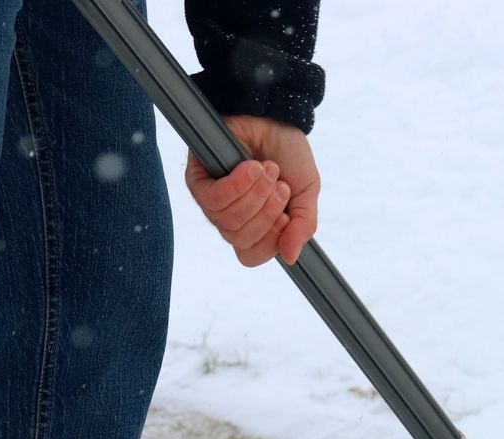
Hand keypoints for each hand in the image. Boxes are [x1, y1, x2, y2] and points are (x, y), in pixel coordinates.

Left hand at [184, 115, 319, 266]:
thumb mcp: (305, 193)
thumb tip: (290, 257)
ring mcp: (211, 200)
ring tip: (267, 169)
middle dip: (267, 212)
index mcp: (253, 225)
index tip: (285, 216)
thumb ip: (303, 226)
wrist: (276, 115)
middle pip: (240, 239)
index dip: (270, 241)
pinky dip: (237, 185)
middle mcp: (229, 217)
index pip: (251, 256)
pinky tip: (251, 167)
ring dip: (255, 195)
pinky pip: (214, 199)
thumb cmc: (288, 154)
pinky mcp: (198, 179)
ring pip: (228, 220)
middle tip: (280, 184)